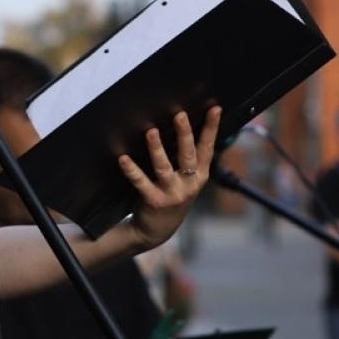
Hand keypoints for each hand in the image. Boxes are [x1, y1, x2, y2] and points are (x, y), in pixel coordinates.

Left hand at [118, 107, 220, 251]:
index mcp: (200, 175)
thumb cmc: (172, 196)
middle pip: (187, 155)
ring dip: (156, 149)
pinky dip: (132, 170)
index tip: (215, 108)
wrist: (158, 230)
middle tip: (179, 114)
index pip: (207, 148)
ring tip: (151, 132)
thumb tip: (183, 124)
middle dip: (184, 134)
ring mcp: (172, 193)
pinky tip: (123, 158)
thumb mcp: (188, 180)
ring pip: (164, 168)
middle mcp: (189, 184)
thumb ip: (188, 159)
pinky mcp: (154, 201)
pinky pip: (141, 182)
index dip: (212, 128)